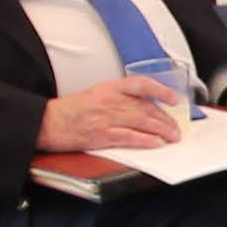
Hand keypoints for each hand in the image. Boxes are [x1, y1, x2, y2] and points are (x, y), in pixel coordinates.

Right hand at [46, 75, 188, 152]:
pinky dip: (146, 140)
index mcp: (109, 87)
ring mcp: (106, 117)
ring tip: (173, 136)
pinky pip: (130, 137)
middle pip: (146, 107)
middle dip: (166, 118)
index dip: (161, 90)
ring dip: (161, 130)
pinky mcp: (102, 134)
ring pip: (142, 121)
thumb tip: (143, 108)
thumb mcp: (96, 95)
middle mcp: (110, 100)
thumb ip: (119, 98)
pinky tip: (157, 143)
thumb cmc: (71, 111)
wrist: (48, 122)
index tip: (175, 98)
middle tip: (177, 127)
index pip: (141, 84)